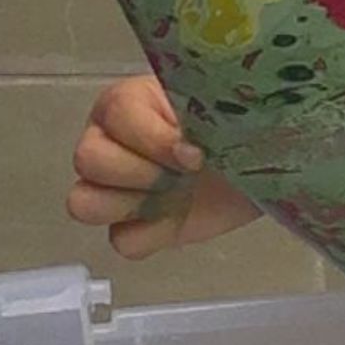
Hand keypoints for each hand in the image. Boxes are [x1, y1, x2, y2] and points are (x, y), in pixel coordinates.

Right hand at [67, 71, 257, 257]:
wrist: (259, 161)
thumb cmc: (231, 124)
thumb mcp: (217, 106)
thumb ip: (196, 112)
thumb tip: (187, 142)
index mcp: (124, 103)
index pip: (115, 116)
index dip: (154, 138)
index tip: (195, 152)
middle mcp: (107, 143)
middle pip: (88, 160)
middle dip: (143, 171)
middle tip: (186, 173)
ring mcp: (113, 189)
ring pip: (85, 204)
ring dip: (133, 203)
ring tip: (175, 194)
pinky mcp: (132, 227)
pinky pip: (121, 240)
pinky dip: (152, 234)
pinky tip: (178, 216)